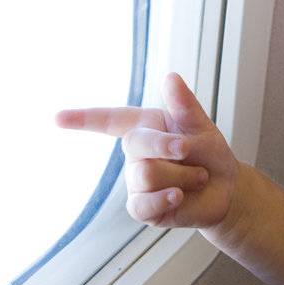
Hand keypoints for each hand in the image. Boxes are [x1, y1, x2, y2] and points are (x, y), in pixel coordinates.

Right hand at [55, 72, 236, 228]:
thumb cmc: (210, 153)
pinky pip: (143, 204)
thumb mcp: (201, 126)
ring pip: (145, 175)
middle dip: (167, 146)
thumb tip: (170, 77)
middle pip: (135, 145)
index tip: (57, 118)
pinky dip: (166, 199)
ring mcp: (135, 182)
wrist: (226, 190)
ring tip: (196, 177)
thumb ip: (185, 105)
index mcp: (145, 126)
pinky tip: (180, 196)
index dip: (83, 119)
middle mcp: (134, 153)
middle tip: (190, 150)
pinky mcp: (141, 207)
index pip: (108, 120)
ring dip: (181, 175)